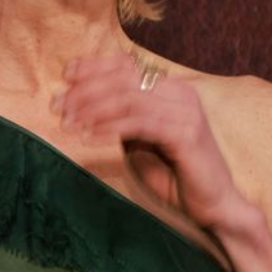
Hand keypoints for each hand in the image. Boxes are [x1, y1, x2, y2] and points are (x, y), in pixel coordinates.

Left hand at [54, 53, 241, 228]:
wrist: (212, 206)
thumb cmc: (174, 173)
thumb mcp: (139, 139)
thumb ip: (121, 117)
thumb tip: (83, 99)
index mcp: (171, 88)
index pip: (128, 65)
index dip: (95, 66)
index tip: (66, 74)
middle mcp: (181, 92)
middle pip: (124, 78)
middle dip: (86, 89)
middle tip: (59, 105)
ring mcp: (186, 111)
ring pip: (129, 98)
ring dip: (93, 109)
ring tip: (68, 122)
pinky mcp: (186, 133)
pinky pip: (140, 123)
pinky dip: (110, 127)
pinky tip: (89, 136)